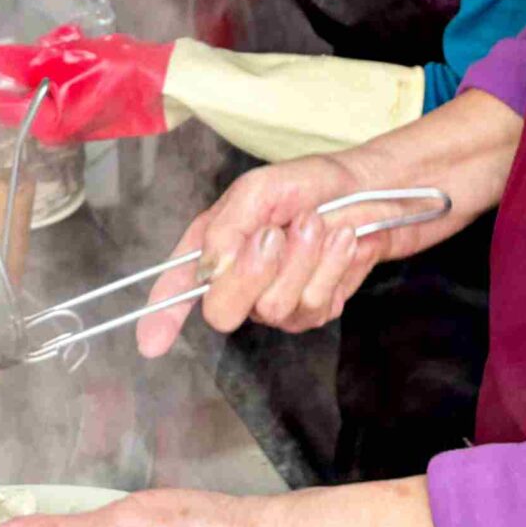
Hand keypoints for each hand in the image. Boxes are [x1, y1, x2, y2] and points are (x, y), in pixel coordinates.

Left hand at [0, 27, 175, 143]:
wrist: (169, 84)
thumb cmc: (122, 74)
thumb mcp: (70, 62)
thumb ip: (26, 63)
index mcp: (46, 123)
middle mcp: (53, 127)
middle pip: (17, 95)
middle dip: (19, 64)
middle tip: (40, 40)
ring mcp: (69, 118)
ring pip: (38, 86)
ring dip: (44, 61)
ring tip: (69, 41)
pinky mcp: (83, 107)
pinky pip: (58, 85)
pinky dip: (60, 65)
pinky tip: (79, 48)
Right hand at [136, 152, 421, 355]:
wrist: (376, 192)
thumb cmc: (315, 184)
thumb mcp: (263, 188)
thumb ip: (229, 224)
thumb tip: (210, 267)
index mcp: (216, 243)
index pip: (179, 285)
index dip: (161, 315)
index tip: (149, 342)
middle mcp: (240, 278)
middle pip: (222, 310)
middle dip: (251, 274)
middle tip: (275, 235)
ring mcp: (276, 299)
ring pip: (275, 307)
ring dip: (303, 261)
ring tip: (319, 225)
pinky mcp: (313, 309)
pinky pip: (314, 306)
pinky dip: (331, 268)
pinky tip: (342, 242)